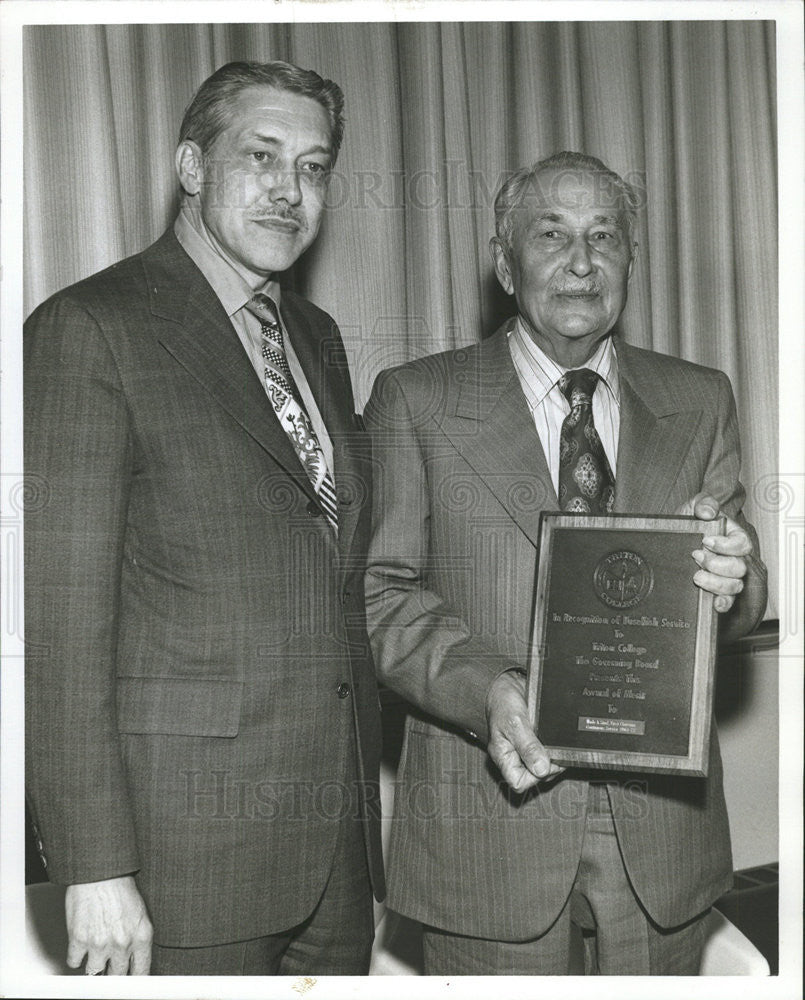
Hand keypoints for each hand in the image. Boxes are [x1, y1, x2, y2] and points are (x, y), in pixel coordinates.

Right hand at [65, 875, 152, 975]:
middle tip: (109, 962)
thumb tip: (134, 958)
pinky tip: (81, 944)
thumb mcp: (139, 913)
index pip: (141, 972)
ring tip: (95, 950)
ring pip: (94, 972)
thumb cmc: (119, 887)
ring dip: (93, 964)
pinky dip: (76, 956)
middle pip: (117, 976)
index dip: (134, 978)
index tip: (129, 979)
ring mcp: (100, 944)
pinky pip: (74, 962)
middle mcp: (122, 943)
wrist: (99, 872)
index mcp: (142, 936)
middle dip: (113, 971)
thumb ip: (138, 938)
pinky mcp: (80, 941)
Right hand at [485, 669, 564, 791]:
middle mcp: (515, 756)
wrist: (508, 684)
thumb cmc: (503, 702)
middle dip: (549, 765)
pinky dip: (556, 748)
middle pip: (535, 776)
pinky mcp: (538, 742)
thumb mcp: (515, 723)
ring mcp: (527, 750)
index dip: (535, 776)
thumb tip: (542, 769)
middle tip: (555, 749)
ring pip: (545, 766)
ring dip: (555, 757)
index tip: (545, 761)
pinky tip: (558, 739)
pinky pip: (550, 753)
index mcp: (503, 756)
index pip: (518, 782)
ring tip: (557, 742)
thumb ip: (528, 746)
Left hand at [678, 493, 750, 613]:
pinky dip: (723, 604)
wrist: (671, 540)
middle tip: (696, 556)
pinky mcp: (717, 590)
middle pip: (739, 567)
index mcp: (732, 537)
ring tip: (696, 576)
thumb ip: (703, 503)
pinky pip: (728, 601)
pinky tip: (715, 604)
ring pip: (735, 585)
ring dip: (716, 583)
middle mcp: (733, 557)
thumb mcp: (693, 507)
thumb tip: (708, 512)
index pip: (742, 543)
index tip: (706, 540)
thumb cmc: (688, 523)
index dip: (727, 545)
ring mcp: (726, 575)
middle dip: (717, 564)